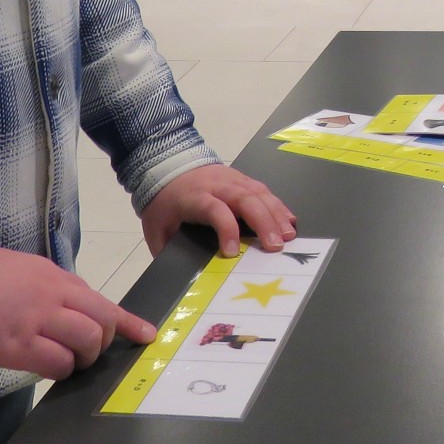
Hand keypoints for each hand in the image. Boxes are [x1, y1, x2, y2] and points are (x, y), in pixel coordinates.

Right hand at [0, 247, 157, 379]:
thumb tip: (71, 309)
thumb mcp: (25, 270)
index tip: (146, 335)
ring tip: (66, 362)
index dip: (127, 322)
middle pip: (102, 322)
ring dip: (83, 359)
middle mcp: (54, 296)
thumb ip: (51, 288)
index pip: (102, 300)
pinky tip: (45, 367)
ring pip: (86, 342)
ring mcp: (37, 321)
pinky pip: (56, 363)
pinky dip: (59, 370)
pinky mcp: (16, 346)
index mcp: (56, 277)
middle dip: (103, 342)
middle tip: (88, 353)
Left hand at [141, 163, 297, 259]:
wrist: (166, 164)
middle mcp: (217, 186)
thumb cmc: (164, 202)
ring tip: (289, 236)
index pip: (214, 209)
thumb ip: (167, 251)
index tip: (232, 253)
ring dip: (276, 214)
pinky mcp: (242, 178)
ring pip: (258, 193)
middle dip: (263, 222)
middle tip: (276, 246)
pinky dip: (278, 205)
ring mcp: (232, 179)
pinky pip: (263, 190)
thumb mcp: (155, 228)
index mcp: (194, 198)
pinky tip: (288, 220)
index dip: (226, 229)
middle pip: (244, 199)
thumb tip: (181, 279)